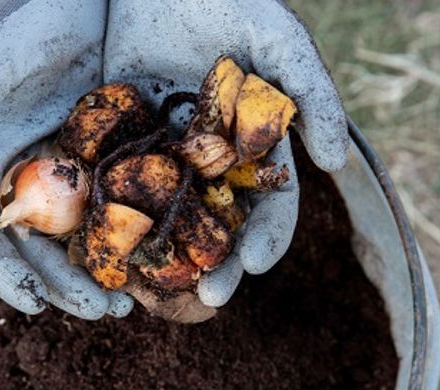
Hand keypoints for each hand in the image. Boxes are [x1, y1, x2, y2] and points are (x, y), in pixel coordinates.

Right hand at [0, 0, 133, 318]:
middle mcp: (30, 173)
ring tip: (131, 303)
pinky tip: (157, 260)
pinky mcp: (116, 155)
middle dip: (65, 285)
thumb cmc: (29, 16)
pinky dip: (135, 236)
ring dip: (102, 272)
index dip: (6, 272)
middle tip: (105, 313)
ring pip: (83, 235)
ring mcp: (74, 167)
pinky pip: (124, 206)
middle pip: (40, 246)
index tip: (32, 306)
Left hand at [105, 0, 348, 306]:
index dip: (267, 239)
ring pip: (166, 221)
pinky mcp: (116, 143)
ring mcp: (162, 158)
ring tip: (157, 289)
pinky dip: (112, 222)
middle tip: (209, 297)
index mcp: (251, 151)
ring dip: (164, 259)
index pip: (269, 208)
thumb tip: (335, 165)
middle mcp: (208, 165)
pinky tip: (104, 249)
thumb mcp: (278, 40)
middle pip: (218, 229)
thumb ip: (313, 96)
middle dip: (218, 266)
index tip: (255, 265)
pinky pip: (114, 190)